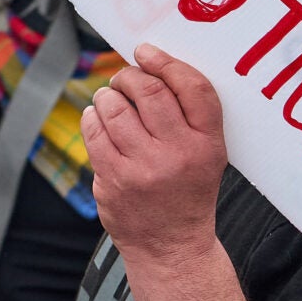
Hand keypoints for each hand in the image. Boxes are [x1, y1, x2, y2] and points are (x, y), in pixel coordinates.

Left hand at [83, 44, 227, 268]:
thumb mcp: (208, 155)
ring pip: (115, 108)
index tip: (146, 52)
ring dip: (108, 96)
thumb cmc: (188, 191)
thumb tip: (150, 64)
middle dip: (130, 75)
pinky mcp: (114, 181)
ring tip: (110, 100)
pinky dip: (92, 118)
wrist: (171, 248)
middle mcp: (178, 155)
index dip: (166, 61)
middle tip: (124, 78)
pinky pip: (95, 132)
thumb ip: (189, 115)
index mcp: (208, 144)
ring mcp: (143, 169)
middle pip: (149, 91)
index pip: (192, 87)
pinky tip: (97, 119)